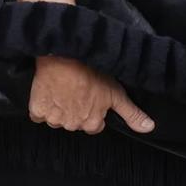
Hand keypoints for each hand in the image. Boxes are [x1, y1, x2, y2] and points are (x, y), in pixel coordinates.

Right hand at [28, 55, 153, 134]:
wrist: (64, 57)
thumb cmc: (91, 72)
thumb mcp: (117, 93)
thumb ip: (132, 114)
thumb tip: (148, 128)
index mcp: (91, 123)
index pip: (93, 126)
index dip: (93, 111)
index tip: (90, 98)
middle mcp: (72, 124)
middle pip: (74, 122)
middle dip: (75, 111)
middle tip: (76, 92)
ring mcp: (53, 118)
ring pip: (56, 120)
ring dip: (58, 110)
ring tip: (62, 91)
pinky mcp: (37, 110)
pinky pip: (38, 115)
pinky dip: (42, 107)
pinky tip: (49, 93)